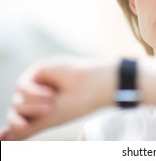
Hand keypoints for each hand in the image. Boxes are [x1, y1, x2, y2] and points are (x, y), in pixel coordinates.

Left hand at [0, 56, 117, 139]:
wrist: (92, 86)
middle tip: (48, 112)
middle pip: (15, 111)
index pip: (18, 121)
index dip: (17, 125)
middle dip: (29, 114)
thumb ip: (26, 129)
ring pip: (17, 101)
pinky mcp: (37, 71)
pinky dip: (34, 92)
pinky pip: (21, 86)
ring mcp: (36, 85)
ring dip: (34, 105)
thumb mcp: (49, 120)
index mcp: (41, 112)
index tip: (20, 129)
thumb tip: (2, 139)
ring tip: (54, 101)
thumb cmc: (76, 104)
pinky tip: (51, 92)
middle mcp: (36, 98)